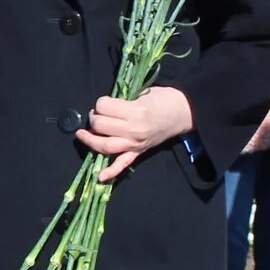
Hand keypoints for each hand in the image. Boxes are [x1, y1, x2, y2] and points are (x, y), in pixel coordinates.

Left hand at [77, 85, 194, 181]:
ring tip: (84, 134)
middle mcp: (134, 130)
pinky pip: (123, 164)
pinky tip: (99, 177)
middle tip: (97, 114)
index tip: (104, 102)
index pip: (104, 107)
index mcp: (135, 111)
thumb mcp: (143, 93)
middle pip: (101, 125)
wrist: (185, 112)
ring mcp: (135, 144)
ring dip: (91, 140)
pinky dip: (111, 172)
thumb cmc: (164, 99)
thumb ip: (123, 101)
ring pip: (106, 145)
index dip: (100, 102)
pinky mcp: (139, 152)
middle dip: (94, 118)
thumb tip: (105, 107)